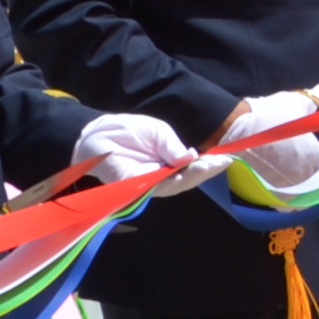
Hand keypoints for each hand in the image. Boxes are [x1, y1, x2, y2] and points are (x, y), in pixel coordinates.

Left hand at [79, 111, 229, 196]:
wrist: (93, 131)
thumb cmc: (126, 131)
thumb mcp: (156, 131)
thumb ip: (171, 145)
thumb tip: (191, 156)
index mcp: (167, 165)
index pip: (190, 170)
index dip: (207, 167)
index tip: (225, 159)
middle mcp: (158, 178)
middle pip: (184, 182)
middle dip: (202, 173)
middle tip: (218, 163)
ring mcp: (144, 185)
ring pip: (171, 187)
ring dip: (189, 177)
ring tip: (205, 166)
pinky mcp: (128, 187)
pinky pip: (149, 187)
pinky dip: (165, 181)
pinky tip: (181, 171)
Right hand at [219, 88, 318, 191]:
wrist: (235, 128)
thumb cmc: (272, 114)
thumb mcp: (298, 101)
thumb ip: (318, 96)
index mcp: (316, 160)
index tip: (318, 154)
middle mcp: (305, 180)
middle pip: (316, 184)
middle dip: (314, 176)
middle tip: (303, 164)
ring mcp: (285, 191)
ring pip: (300, 197)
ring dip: (299, 190)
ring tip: (291, 176)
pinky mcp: (266, 197)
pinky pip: (282, 203)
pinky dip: (283, 198)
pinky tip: (278, 184)